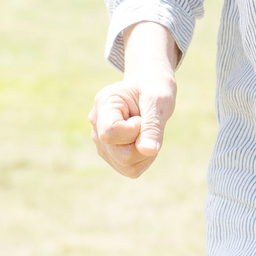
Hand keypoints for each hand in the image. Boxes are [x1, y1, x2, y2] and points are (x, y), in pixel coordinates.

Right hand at [89, 23, 178, 178]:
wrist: (149, 85)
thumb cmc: (154, 87)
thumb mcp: (159, 99)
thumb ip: (152, 125)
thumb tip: (148, 150)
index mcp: (104, 103)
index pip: (110, 133)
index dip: (132, 131)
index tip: (141, 117)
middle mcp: (96, 124)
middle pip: (119, 154)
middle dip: (143, 143)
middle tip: (148, 122)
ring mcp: (100, 141)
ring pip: (125, 165)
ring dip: (145, 153)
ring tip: (147, 130)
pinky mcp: (110, 154)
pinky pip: (130, 169)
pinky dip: (144, 159)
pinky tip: (145, 139)